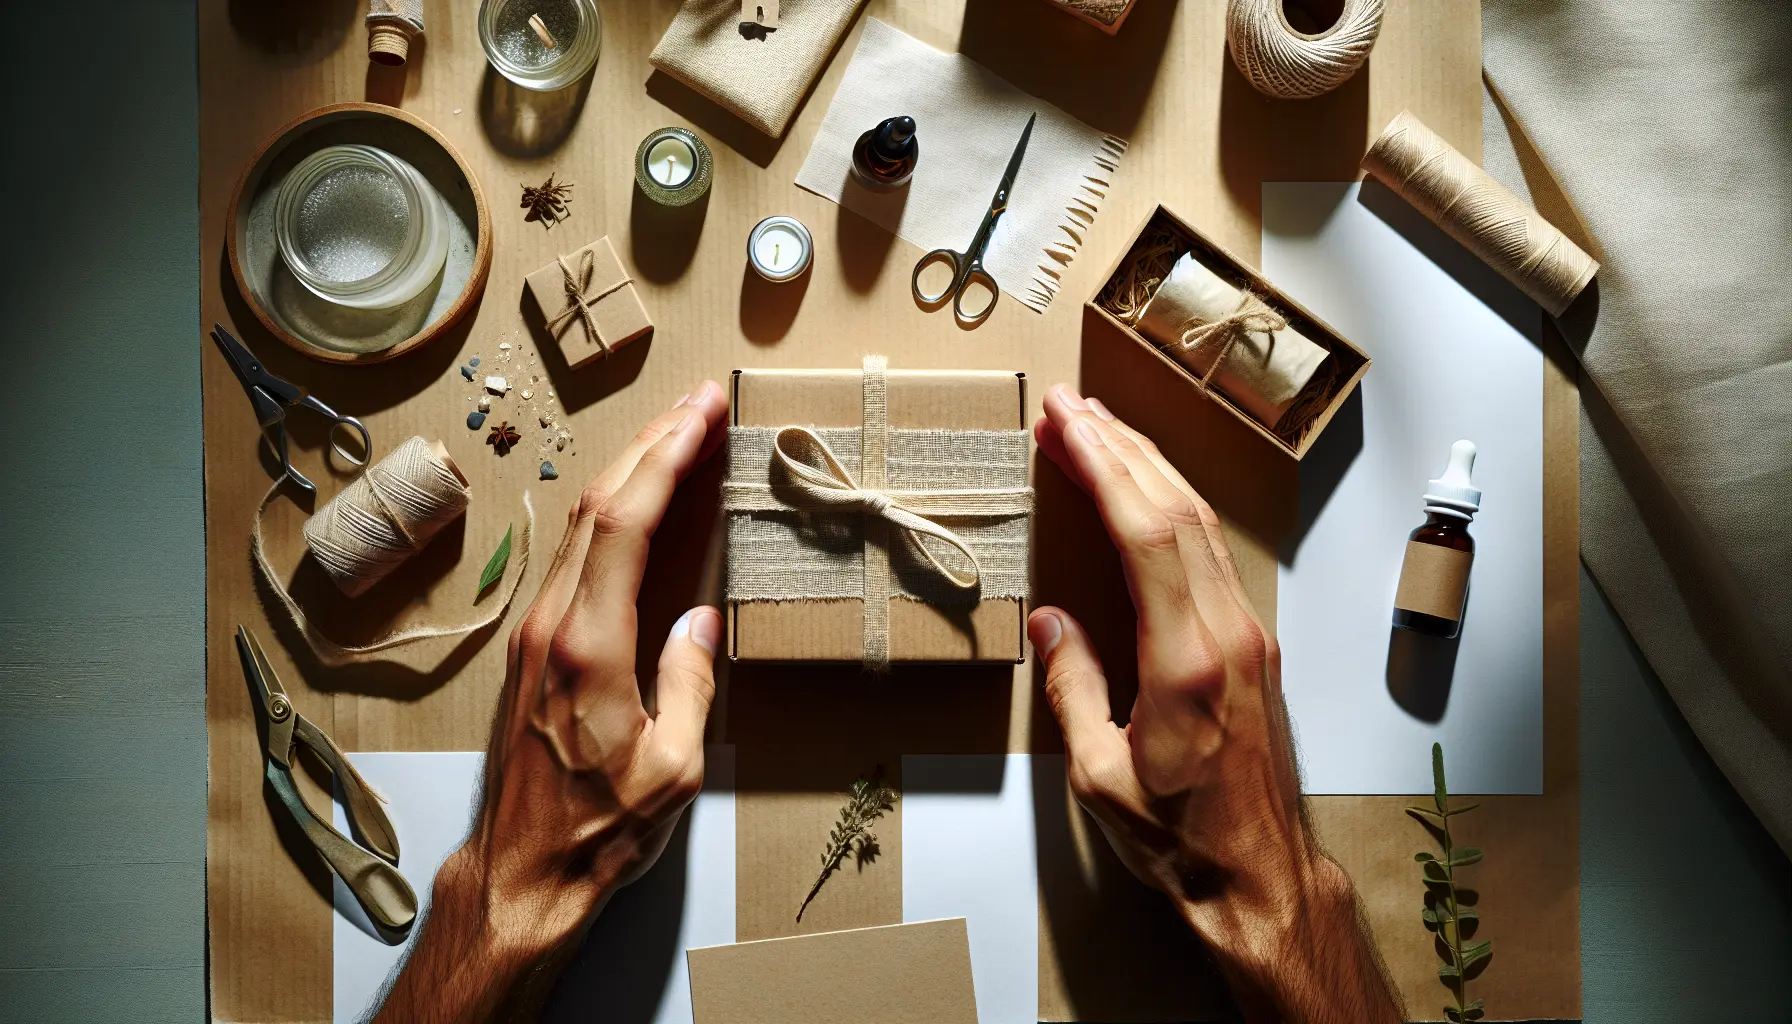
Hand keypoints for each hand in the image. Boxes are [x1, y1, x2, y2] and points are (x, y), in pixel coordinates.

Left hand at [376, 381, 729, 1023]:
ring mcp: (533, 634)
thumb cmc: (597, 832)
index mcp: (588, 645)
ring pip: (581, 526)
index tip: (703, 411)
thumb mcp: (673, 765)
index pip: (626, 520)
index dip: (667, 455)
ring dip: (629, 471)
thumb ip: (689, 681)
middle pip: (599, 505)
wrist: (519, 874)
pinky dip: (611, 514)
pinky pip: (575, 557)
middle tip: (699, 402)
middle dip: (652, 442)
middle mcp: (551, 625)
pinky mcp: (531, 649)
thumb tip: (699, 621)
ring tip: (676, 436)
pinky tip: (636, 505)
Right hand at [1032, 385, 1399, 1022]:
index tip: (1067, 422)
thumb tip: (1052, 623)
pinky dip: (1171, 508)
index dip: (1104, 466)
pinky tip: (1145, 493)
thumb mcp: (1101, 775)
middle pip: (1176, 510)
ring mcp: (1250, 634)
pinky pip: (1212, 553)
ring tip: (1099, 431)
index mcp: (1189, 661)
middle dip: (1120, 447)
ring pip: (1201, 524)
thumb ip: (1074, 688)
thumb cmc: (1184, 840)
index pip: (1147, 533)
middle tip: (1071, 406)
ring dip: (1148, 469)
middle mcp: (1229, 633)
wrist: (1263, 877)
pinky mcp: (1254, 645)